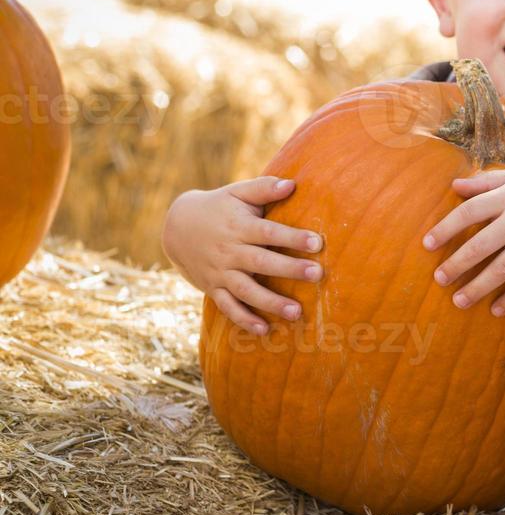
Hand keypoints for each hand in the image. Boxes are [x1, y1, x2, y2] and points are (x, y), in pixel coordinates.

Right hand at [161, 176, 322, 335]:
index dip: (292, 238)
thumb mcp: (237, 192)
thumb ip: (264, 188)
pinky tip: (264, 330)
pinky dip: (244, 319)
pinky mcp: (213, 288)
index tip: (317, 243)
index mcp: (239, 227)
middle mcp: (229, 251)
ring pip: (246, 290)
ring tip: (297, 312)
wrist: (176, 227)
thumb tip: (293, 183)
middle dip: (289, 269)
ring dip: (270, 302)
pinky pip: (228, 307)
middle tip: (317, 275)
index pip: (268, 233)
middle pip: (261, 262)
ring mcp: (220, 272)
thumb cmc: (218, 207)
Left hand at [423, 168, 504, 315]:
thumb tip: (454, 185)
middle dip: (456, 264)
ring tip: (458, 301)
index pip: (470, 211)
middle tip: (438, 279)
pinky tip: (495, 310)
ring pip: (501, 268)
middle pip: (481, 244)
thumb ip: (487, 181)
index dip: (446, 228)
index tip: (427, 245)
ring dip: (478, 287)